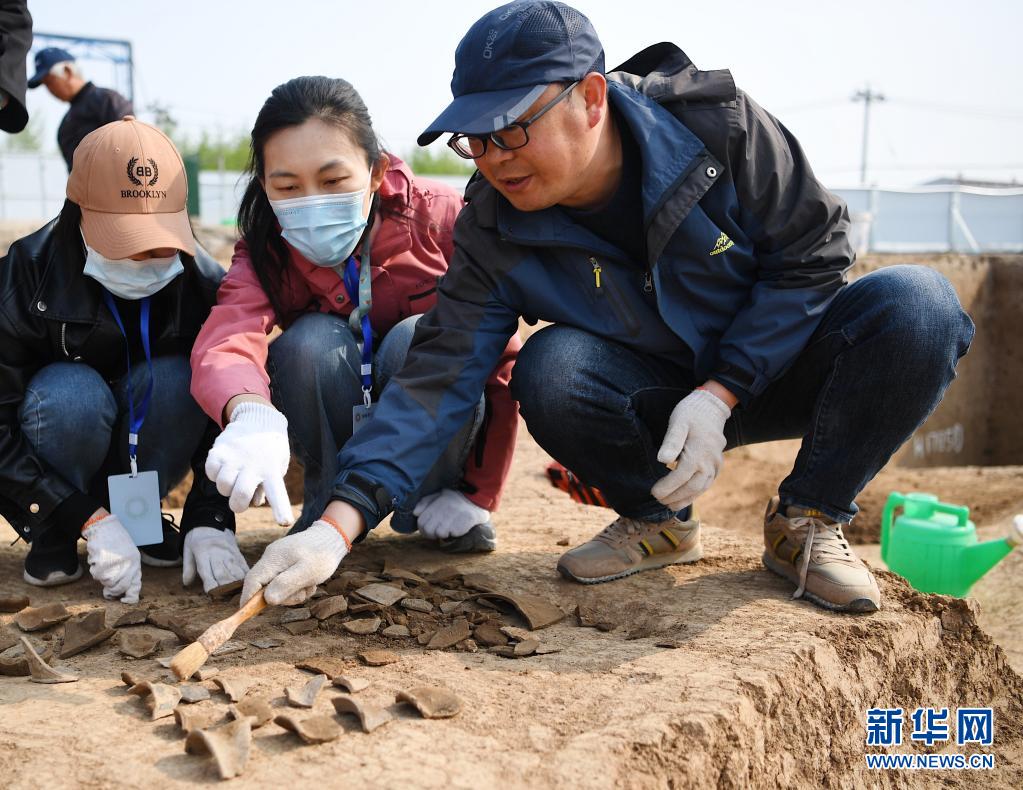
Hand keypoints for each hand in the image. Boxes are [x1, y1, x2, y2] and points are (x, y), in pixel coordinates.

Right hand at [83, 514, 142, 603]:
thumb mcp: (130, 556)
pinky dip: (95, 568)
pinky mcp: (101, 562)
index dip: (130, 597)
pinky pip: (96, 573)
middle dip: (112, 591)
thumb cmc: (118, 542)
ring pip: (105, 581)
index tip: (125, 601)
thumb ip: (129, 571)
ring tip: (105, 562)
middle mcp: (126, 565)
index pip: (135, 586)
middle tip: (108, 590)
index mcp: (135, 563)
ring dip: (103, 576)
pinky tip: (99, 558)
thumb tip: (126, 588)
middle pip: (118, 588)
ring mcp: (113, 564)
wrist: (105, 528)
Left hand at [182, 527, 249, 592]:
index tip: (212, 594)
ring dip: (236, 583)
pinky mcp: (237, 553)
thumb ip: (188, 567)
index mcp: (202, 552)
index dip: (210, 584)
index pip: (207, 571)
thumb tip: (186, 583)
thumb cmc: (197, 539)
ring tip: (237, 594)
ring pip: (234, 570)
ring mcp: (229, 553)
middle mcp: (217, 553)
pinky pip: (242, 565)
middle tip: (226, 598)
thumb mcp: (187, 550)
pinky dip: (244, 575)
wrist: (211, 523)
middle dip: (225, 587)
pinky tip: (246, 583)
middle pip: (222, 573)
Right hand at [205, 402, 293, 523]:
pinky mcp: (219, 451)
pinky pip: (211, 473)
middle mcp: (254, 464)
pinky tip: (224, 467)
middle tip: (239, 501)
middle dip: (238, 505)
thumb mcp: (275, 468)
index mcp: (272, 470)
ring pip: (223, 487)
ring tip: (234, 478)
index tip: (284, 522)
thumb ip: (267, 487)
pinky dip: (215, 475)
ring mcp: (235, 457)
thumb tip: (254, 502)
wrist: (258, 419)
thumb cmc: (269, 451)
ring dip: (226, 489)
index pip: (278, 493)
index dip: (281, 509)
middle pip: (240, 496)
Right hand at [240, 521, 348, 605]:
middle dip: (283, 596)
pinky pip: (287, 582)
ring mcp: (279, 561)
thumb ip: (286, 584)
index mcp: (273, 559)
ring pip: (278, 587)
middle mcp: (272, 559)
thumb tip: (268, 600)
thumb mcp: (307, 571)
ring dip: (294, 592)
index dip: (247, 598)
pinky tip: (310, 581)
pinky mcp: (287, 564)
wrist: (333, 537)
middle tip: (303, 591)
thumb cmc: (322, 553)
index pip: (252, 580)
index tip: (245, 613)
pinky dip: (298, 586)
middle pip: (265, 587)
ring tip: (310, 583)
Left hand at [413, 489, 489, 538]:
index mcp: (434, 506)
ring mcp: (450, 521)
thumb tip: (415, 512)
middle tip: (439, 530)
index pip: (421, 523)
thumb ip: (425, 502)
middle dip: (431, 533)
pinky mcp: (460, 527)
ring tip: (449, 526)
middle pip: (428, 531)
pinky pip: (452, 534)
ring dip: (444, 533)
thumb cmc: (455, 498)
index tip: (430, 527)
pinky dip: (454, 532)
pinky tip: (458, 525)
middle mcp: (440, 513)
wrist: (475, 499)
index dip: (423, 528)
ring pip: (439, 534)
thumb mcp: (438, 494)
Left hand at [650, 388, 730, 510]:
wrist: (711, 407)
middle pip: (692, 487)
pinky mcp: (717, 466)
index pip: (681, 476)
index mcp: (699, 452)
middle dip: (675, 497)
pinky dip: (695, 493)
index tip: (654, 493)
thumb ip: (671, 442)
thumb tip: (663, 460)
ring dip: (685, 499)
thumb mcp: (678, 422)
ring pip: (701, 488)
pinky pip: (707, 483)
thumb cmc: (691, 413)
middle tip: (659, 501)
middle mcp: (710, 462)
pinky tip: (684, 496)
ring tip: (670, 505)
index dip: (667, 487)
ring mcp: (716, 465)